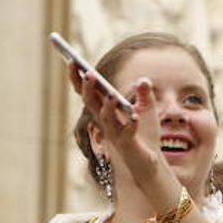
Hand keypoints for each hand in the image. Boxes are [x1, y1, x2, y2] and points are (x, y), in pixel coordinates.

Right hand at [70, 67, 172, 204]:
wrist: (151, 161)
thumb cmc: (144, 134)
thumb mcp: (147, 109)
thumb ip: (144, 94)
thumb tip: (144, 79)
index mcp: (106, 110)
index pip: (88, 92)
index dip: (79, 78)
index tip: (72, 60)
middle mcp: (106, 121)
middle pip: (90, 103)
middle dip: (87, 88)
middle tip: (87, 72)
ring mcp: (115, 134)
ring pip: (104, 118)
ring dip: (106, 105)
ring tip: (110, 93)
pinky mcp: (128, 144)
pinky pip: (127, 134)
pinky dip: (130, 125)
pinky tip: (134, 117)